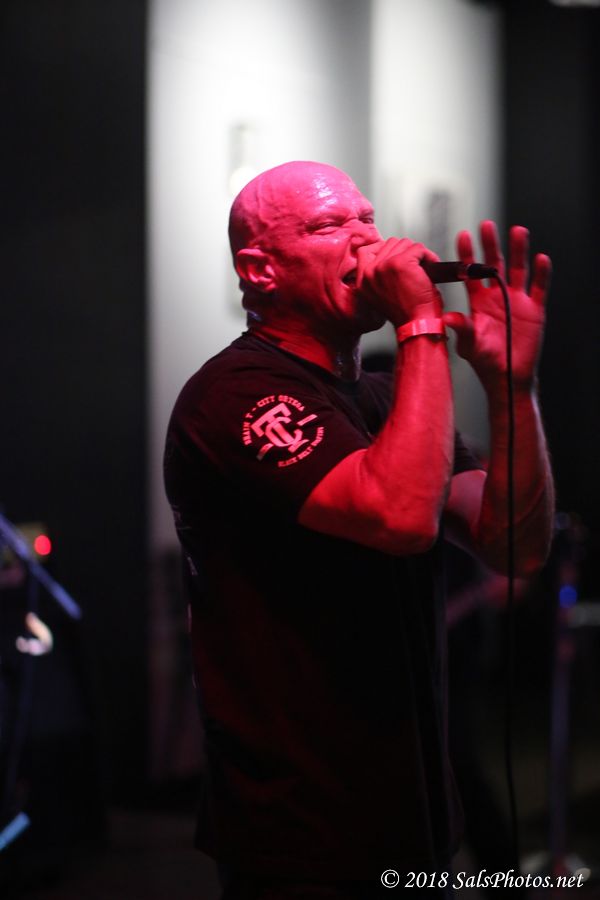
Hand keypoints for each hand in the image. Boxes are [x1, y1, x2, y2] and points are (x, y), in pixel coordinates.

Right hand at [355, 237, 443, 326]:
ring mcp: (384, 266)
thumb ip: (378, 276)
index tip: (396, 255)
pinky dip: (428, 256)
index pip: (365, 251)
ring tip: (422, 269)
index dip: (384, 249)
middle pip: (389, 244)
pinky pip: (418, 248)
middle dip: (405, 252)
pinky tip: (430, 267)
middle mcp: (370, 272)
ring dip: (417, 254)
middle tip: (415, 267)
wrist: (417, 325)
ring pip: (404, 243)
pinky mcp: (400, 263)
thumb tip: (386, 257)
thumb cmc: (406, 313)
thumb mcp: (381, 295)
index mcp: (363, 281)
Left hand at [443, 221, 550, 388]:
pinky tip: (540, 259)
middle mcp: (497, 296)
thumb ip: (462, 329)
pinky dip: (541, 274)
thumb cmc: (484, 360)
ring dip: (518, 251)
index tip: (462, 235)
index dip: (467, 255)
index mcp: (478, 301)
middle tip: (486, 225)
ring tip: (517, 231)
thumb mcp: (469, 344)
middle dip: (491, 245)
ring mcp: (517, 300)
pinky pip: (539, 287)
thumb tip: (447, 318)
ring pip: (518, 270)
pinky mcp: (535, 309)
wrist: (507, 376)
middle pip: (495, 264)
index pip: (470, 273)